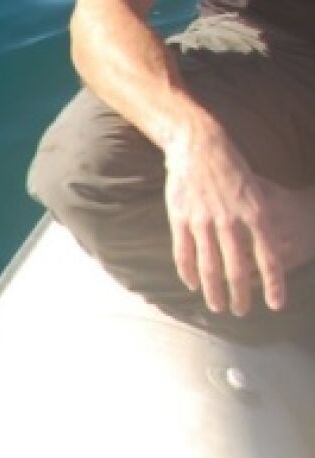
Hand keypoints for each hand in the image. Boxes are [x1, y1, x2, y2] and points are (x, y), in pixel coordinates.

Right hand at [164, 130, 295, 315]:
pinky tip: (192, 285)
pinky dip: (188, 272)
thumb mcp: (256, 191)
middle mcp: (230, 221)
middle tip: (242, 312)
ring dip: (214, 291)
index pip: (269, 258)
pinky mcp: (180, 218)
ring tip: (217, 307)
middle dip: (241, 295)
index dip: (274, 285)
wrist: (199, 145)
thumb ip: (259, 220)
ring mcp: (203, 220)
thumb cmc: (231, 166)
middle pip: (238, 268)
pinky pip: (184, 253)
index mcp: (255, 213)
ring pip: (210, 266)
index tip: (276, 305)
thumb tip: (264, 248)